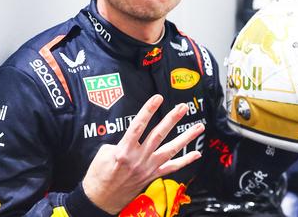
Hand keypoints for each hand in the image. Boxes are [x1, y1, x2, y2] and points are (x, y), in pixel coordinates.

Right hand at [82, 94, 204, 213]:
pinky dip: (185, 161)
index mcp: (124, 150)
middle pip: (158, 135)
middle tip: (182, 107)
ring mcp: (147, 168)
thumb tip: (131, 137)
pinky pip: (171, 168)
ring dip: (186, 138)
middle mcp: (138, 159)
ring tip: (198, 128)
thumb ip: (120, 142)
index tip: (157, 98)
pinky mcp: (152, 176)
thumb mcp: (103, 153)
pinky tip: (196, 154)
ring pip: (171, 150)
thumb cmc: (99, 175)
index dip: (148, 110)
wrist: (100, 199)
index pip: (138, 125)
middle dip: (172, 119)